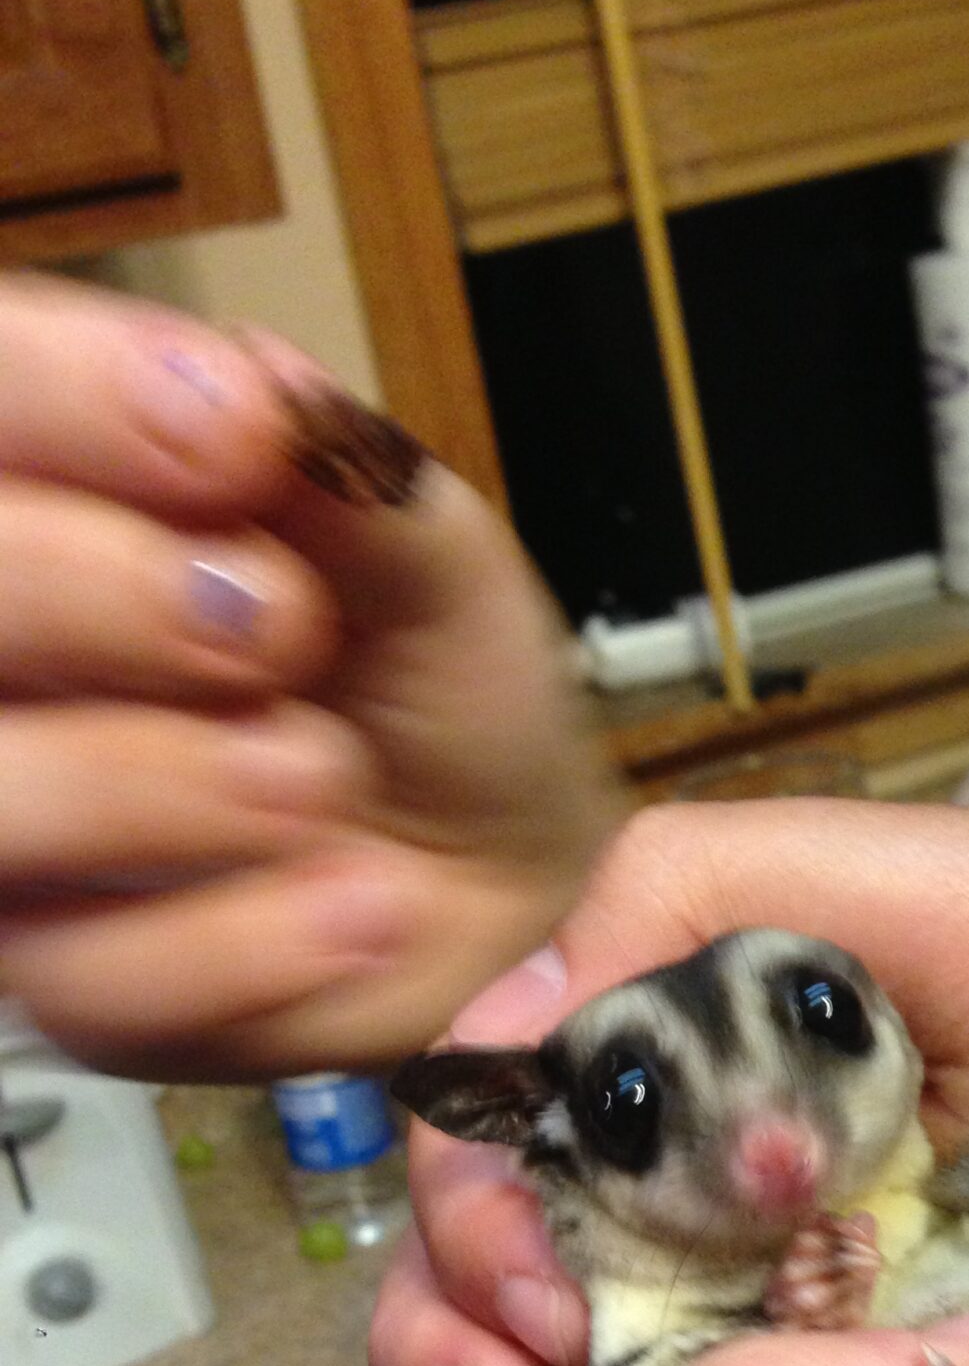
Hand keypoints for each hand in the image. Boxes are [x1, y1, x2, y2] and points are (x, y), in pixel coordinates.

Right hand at [0, 276, 614, 1079]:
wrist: (519, 886)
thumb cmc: (441, 697)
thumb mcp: (435, 562)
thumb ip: (353, 475)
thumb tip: (265, 381)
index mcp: (62, 507)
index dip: (64, 397)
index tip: (229, 433)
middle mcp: (8, 662)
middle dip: (104, 591)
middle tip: (279, 622)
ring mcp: (21, 828)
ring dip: (167, 780)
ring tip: (319, 777)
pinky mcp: (75, 983)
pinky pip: (91, 973)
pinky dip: (250, 940)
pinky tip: (354, 910)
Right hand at [370, 796, 968, 1365]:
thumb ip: (767, 889)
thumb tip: (532, 999)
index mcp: (768, 1051)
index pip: (544, 1074)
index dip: (490, 1133)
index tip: (536, 1214)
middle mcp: (749, 1193)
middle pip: (514, 1219)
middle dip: (471, 1269)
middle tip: (531, 1340)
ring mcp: (793, 1338)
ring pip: (557, 1350)